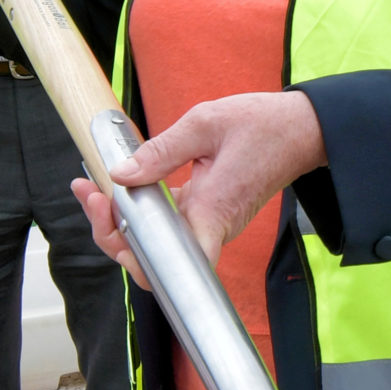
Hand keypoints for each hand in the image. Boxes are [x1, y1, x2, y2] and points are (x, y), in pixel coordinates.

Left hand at [69, 90, 328, 287]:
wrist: (301, 131)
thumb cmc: (263, 126)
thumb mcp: (206, 123)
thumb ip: (161, 150)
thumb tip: (121, 174)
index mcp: (213, 210)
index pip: (176, 266)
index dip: (136, 258)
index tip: (111, 216)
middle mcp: (211, 227)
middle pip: (152, 259)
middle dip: (111, 234)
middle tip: (89, 193)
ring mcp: (209, 225)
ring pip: (155, 246)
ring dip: (118, 224)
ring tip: (93, 189)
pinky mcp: (206, 216)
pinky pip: (165, 227)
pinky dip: (137, 213)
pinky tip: (118, 188)